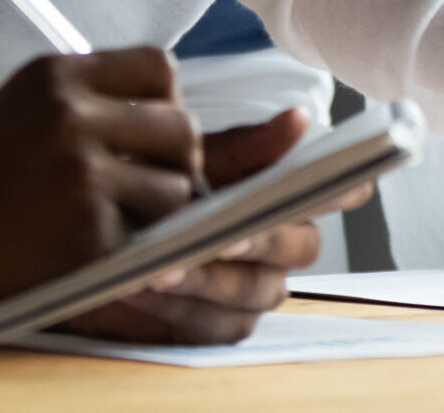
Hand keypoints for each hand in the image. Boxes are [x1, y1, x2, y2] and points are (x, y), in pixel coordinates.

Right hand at [0, 48, 195, 318]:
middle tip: (155, 178)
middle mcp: (72, 117)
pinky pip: (145, 235)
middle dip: (178, 157)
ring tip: (120, 214)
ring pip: (175, 185)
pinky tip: (90, 243)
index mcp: (57, 76)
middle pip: (183, 126)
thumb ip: (91, 96)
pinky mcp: (84, 234)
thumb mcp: (24, 104)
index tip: (153, 129)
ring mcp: (80, 176)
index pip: (160, 68)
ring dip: (159, 206)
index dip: (167, 100)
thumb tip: (172, 109)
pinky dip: (130, 244)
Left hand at [63, 108, 336, 345]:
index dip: (342, 190)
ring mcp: (255, 287)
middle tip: (225, 235)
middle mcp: (284, 243)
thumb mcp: (200, 155)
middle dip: (262, 240)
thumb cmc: (163, 180)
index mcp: (290, 196)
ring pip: (258, 292)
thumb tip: (299, 118)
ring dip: (213, 280)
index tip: (325, 183)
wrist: (101, 220)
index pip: (340, 193)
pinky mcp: (219, 323)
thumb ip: (250, 144)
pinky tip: (149, 289)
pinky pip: (217, 325)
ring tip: (166, 267)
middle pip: (301, 247)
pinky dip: (183, 309)